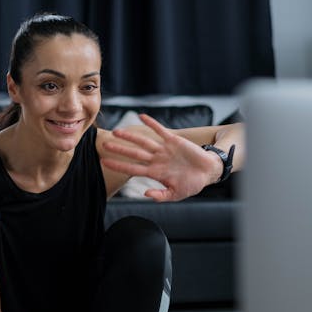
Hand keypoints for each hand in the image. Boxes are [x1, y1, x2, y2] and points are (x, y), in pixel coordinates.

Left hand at [100, 114, 222, 201]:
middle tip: (104, 144)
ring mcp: (164, 149)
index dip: (118, 165)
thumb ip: (161, 195)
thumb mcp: (176, 194)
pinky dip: (151, 123)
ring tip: (117, 131)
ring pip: (143, 141)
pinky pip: (160, 130)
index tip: (104, 162)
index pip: (132, 168)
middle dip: (119, 149)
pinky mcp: (173, 141)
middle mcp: (156, 160)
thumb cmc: (192, 184)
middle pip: (134, 153)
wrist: (208, 172)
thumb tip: (145, 193)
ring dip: (130, 136)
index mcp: (155, 173)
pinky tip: (141, 117)